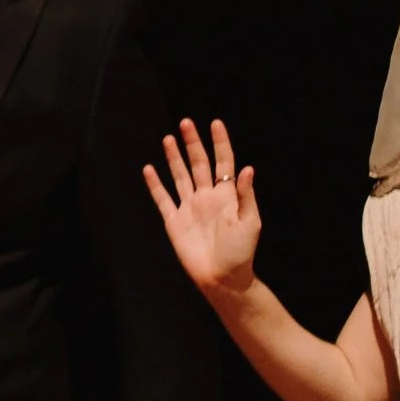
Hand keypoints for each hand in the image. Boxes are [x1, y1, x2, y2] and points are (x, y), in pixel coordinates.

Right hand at [144, 118, 259, 296]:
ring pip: (180, 176)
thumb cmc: (240, 252)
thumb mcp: (250, 222)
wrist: (221, 278)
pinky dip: (155, 184)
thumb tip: (246, 168)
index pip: (223, 162)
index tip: (215, 123)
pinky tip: (149, 169)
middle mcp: (207, 197)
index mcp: (226, 195)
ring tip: (168, 139)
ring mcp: (189, 207)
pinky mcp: (174, 221)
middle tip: (186, 123)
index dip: (220, 143)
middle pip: (198, 164)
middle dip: (192, 143)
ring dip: (174, 158)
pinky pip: (163, 198)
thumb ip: (245, 195)